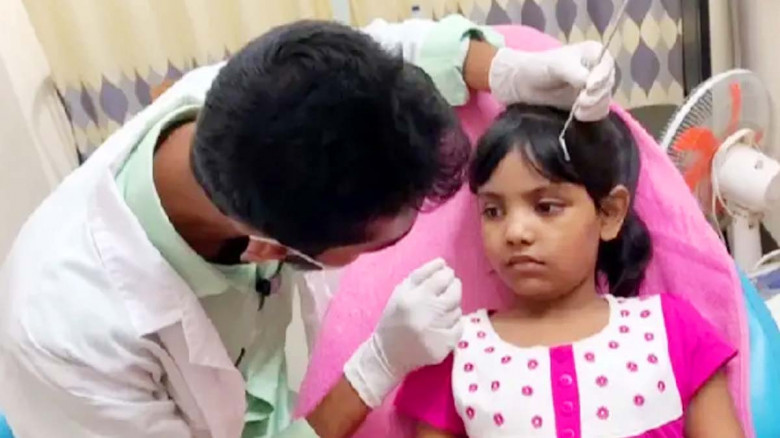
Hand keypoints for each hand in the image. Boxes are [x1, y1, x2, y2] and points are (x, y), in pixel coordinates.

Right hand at [343, 259, 462, 407]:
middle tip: (445, 293)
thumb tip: (443, 262)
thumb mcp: (400, 292)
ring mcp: (437, 331)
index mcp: (413, 297)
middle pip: (455, 292)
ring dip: (451, 308)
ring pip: (457, 309)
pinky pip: (459, 327)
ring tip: (438, 312)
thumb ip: (421, 274)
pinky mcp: (444, 346)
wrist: (388, 354)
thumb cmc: (394, 319)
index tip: (444, 277)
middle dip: (454, 288)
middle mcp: (426, 314)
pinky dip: (454, 324)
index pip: (442, 277)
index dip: (446, 274)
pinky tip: (441, 326)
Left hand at [489, 41, 615, 120]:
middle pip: (608, 86)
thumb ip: (576, 73)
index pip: (607, 66)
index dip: (600, 78)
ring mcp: (595, 87)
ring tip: (577, 112)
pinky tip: (579, 115)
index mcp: (595, 52)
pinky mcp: (589, 103)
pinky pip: (598, 111)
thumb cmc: (539, 66)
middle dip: (595, 96)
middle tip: (579, 103)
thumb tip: (590, 85)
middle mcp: (599, 69)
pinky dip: (591, 115)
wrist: (523, 83)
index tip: (588, 88)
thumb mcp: (558, 65)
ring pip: (605, 100)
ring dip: (593, 108)